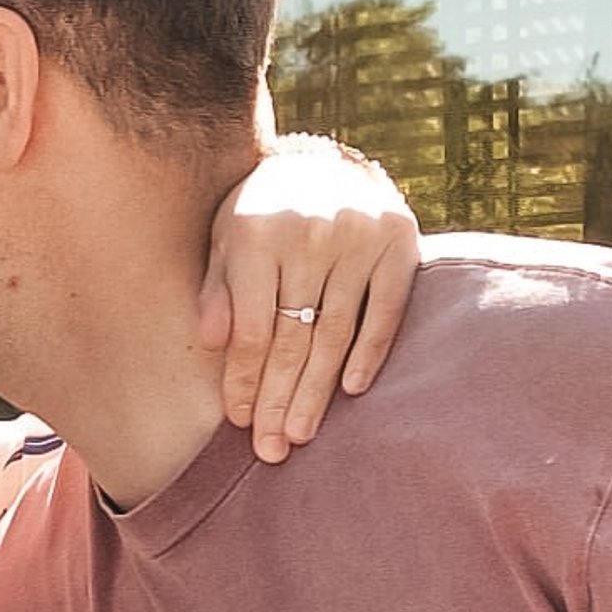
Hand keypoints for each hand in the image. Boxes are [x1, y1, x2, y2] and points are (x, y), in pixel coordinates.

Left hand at [198, 134, 420, 464]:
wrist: (324, 163)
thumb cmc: (262, 213)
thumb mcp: (225, 238)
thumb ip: (218, 287)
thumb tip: (211, 341)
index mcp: (258, 233)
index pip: (252, 327)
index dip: (245, 379)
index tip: (241, 422)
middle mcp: (310, 234)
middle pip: (294, 338)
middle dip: (279, 399)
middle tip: (272, 449)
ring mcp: (359, 238)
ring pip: (336, 333)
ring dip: (318, 390)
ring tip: (302, 434)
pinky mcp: (400, 241)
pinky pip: (385, 310)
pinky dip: (370, 352)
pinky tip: (352, 391)